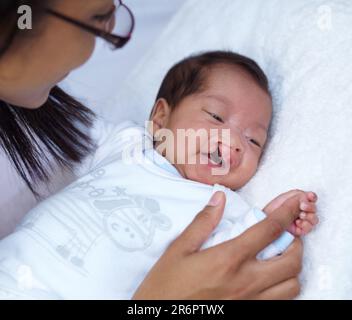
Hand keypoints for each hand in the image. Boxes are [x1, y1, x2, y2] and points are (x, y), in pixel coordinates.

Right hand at [133, 192, 302, 299]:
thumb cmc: (167, 284)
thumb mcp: (179, 249)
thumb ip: (203, 222)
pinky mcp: (250, 313)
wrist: (161, 316)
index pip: (268, 231)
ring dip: (291, 268)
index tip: (292, 205)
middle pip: (291, 261)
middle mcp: (246, 281)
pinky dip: (283, 287)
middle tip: (285, 235)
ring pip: (292, 285)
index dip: (285, 214)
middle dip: (296, 243)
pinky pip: (281, 302)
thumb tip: (219, 199)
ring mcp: (251, 301)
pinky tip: (270, 279)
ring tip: (278, 258)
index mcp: (229, 258)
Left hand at [263, 189, 318, 235]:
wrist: (265, 222)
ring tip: (301, 217)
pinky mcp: (299, 230)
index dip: (312, 197)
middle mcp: (299, 210)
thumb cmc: (271, 210)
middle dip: (310, 207)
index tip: (310, 197)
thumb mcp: (283, 199)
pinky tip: (299, 224)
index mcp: (296, 201)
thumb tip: (308, 197)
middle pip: (313, 208)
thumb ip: (297, 197)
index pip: (309, 197)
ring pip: (314, 219)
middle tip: (303, 207)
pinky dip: (306, 226)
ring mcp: (300, 220)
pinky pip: (309, 228)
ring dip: (310, 217)